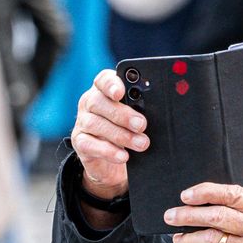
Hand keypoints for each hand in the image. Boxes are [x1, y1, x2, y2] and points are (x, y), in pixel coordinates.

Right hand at [70, 69, 147, 223]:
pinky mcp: (80, 142)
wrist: (113, 163)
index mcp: (105, 91)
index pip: (103, 80)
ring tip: (141, 144)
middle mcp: (90, 103)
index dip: (111, 84)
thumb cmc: (129, 133)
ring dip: (121, 135)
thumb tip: (162, 110)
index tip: (121, 92)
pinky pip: (89, 144)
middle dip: (122, 114)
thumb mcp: (137, 120)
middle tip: (141, 125)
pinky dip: (108, 151)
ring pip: (95, 124)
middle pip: (99, 102)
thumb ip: (144, 111)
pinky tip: (123, 156)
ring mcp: (83, 122)